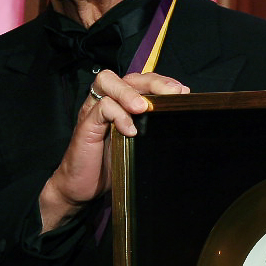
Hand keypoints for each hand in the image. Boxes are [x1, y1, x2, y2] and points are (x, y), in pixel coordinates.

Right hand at [39, 70, 188, 231]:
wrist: (82, 188)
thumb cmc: (112, 165)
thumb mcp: (138, 144)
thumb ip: (152, 129)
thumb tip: (182, 121)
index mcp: (122, 103)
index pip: (142, 81)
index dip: (162, 82)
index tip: (183, 92)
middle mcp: (107, 101)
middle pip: (128, 77)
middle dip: (153, 82)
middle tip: (172, 93)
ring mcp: (94, 111)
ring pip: (108, 82)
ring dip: (130, 93)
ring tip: (144, 108)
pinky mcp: (86, 125)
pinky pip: (101, 108)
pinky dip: (118, 115)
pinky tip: (130, 131)